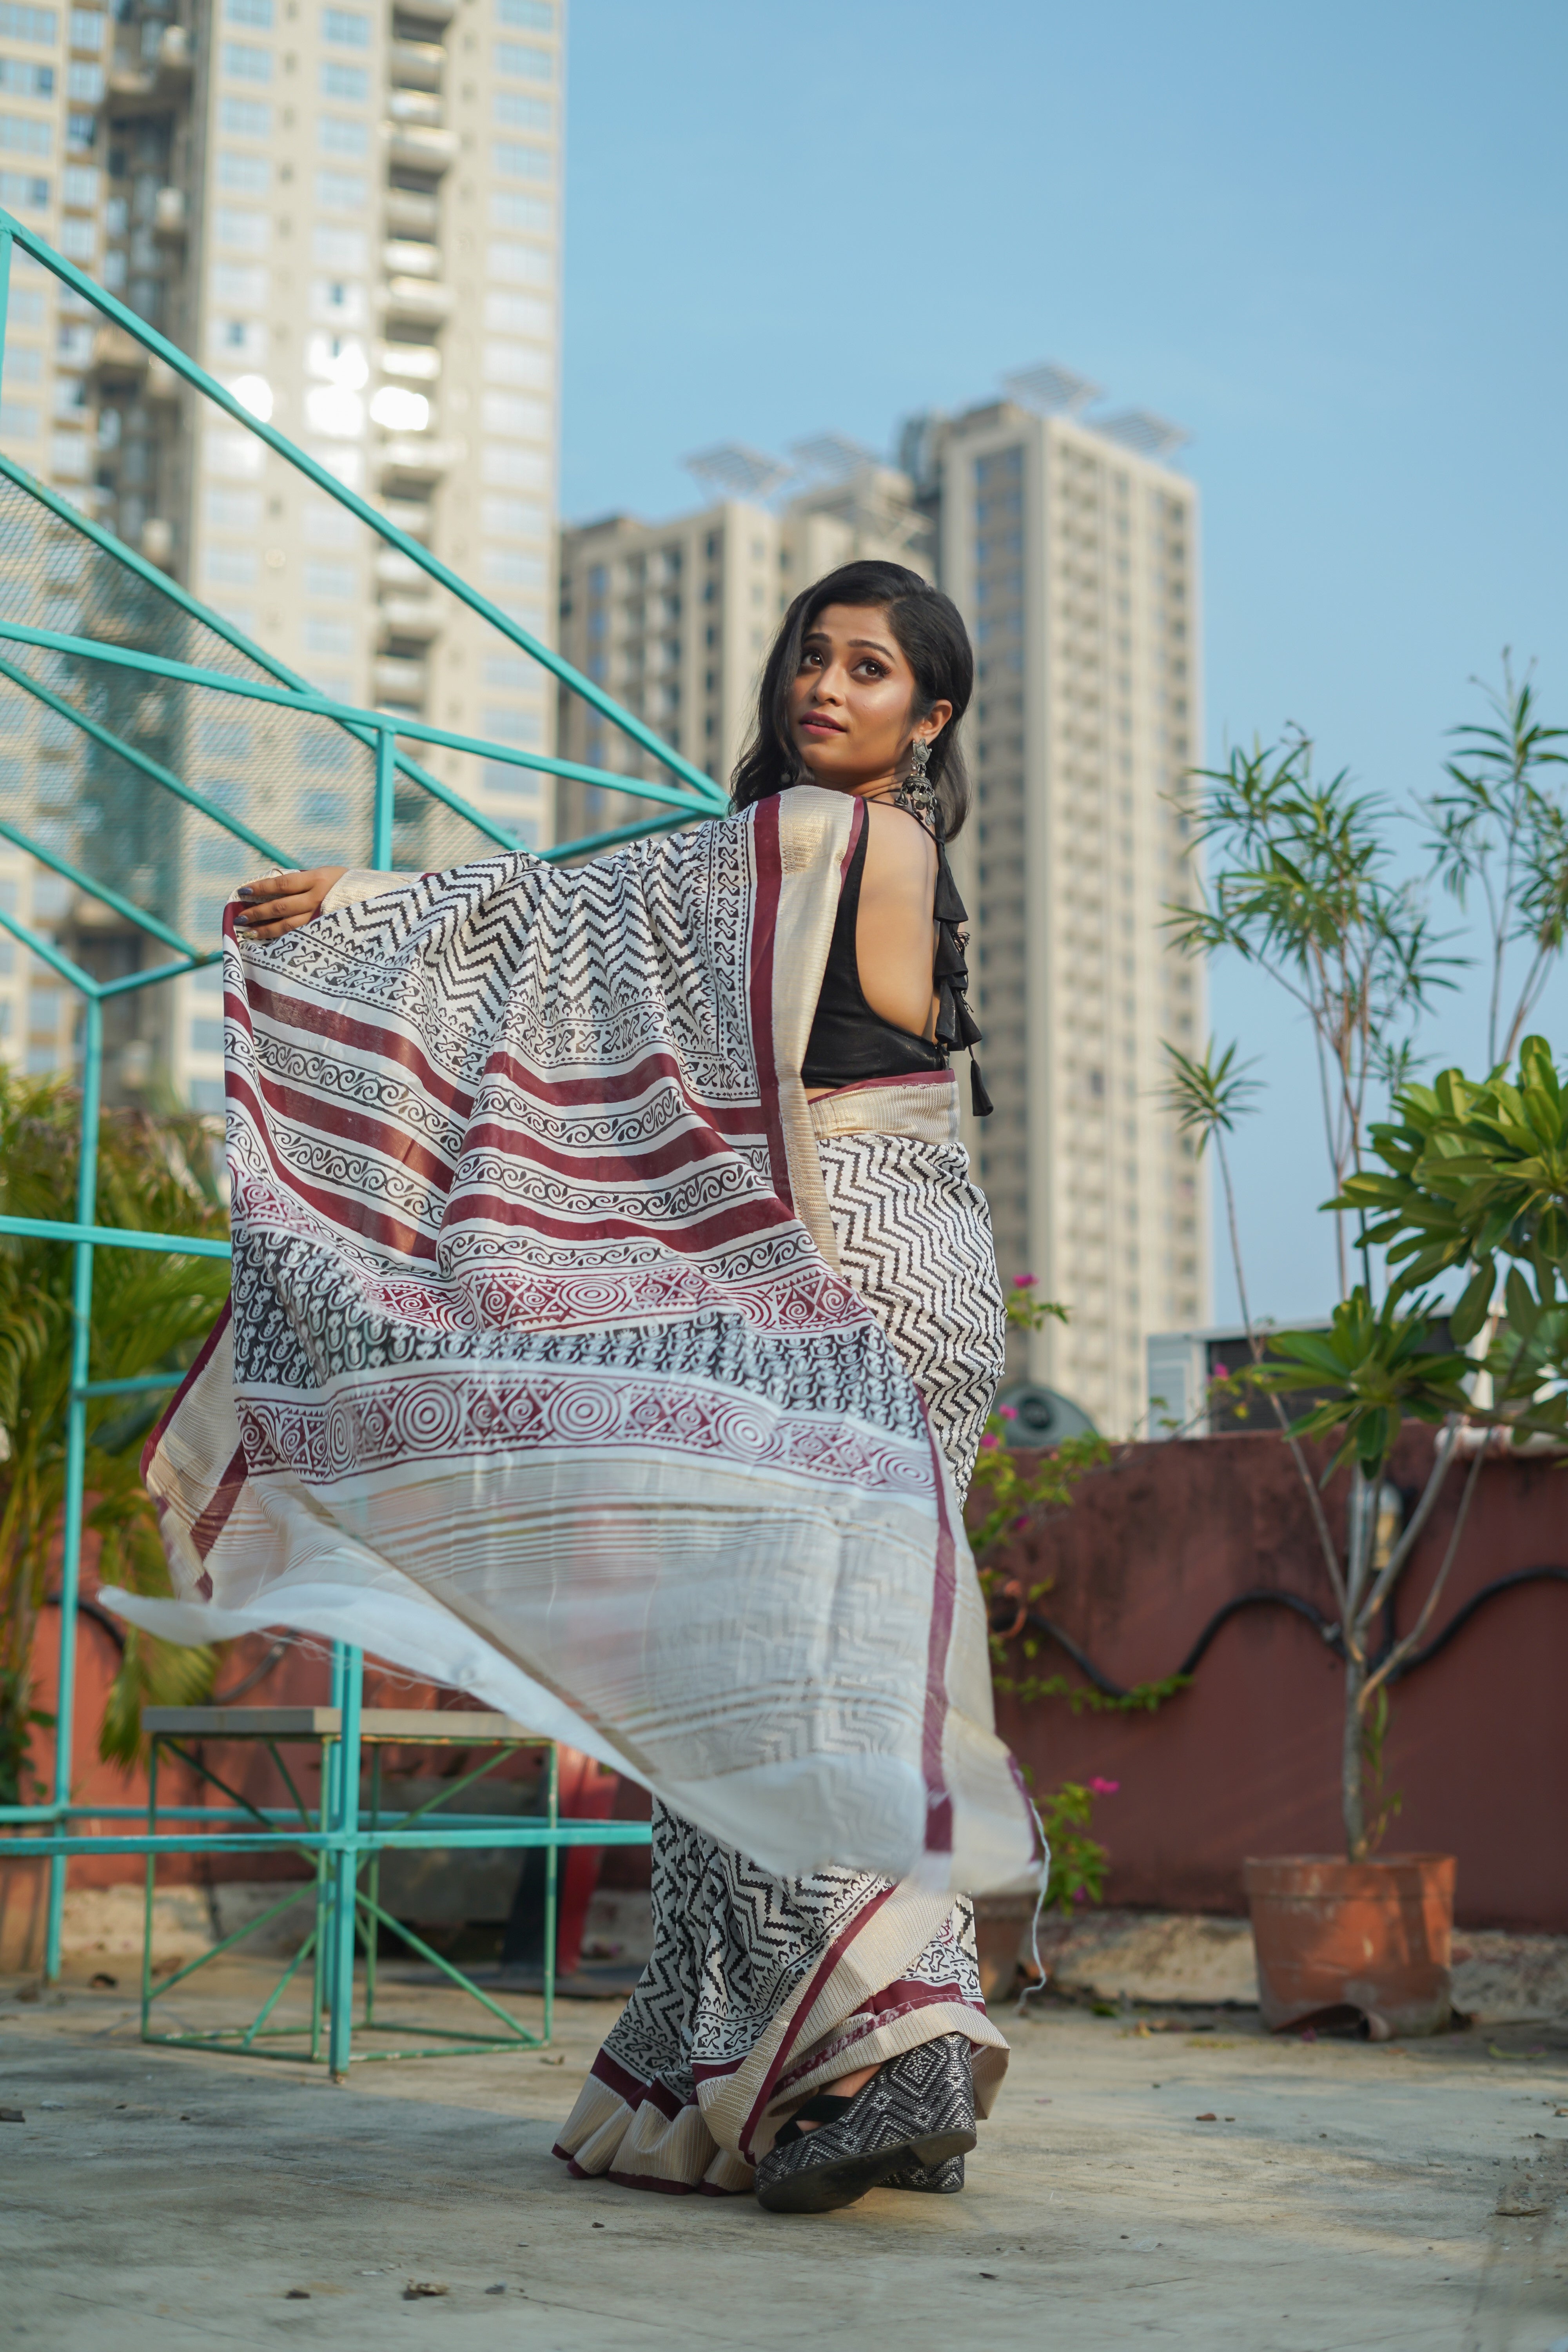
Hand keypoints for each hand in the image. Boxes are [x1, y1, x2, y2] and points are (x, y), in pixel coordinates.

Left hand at [232, 867, 347, 939]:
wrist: (377, 901)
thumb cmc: (346, 885)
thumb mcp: (326, 875)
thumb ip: (302, 882)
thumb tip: (271, 889)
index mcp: (318, 879)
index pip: (282, 883)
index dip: (261, 887)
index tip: (243, 891)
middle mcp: (319, 898)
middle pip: (281, 906)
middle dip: (257, 912)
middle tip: (239, 918)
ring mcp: (322, 917)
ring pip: (288, 926)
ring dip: (265, 929)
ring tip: (248, 932)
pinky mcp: (326, 931)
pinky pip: (299, 935)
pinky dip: (282, 938)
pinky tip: (269, 940)